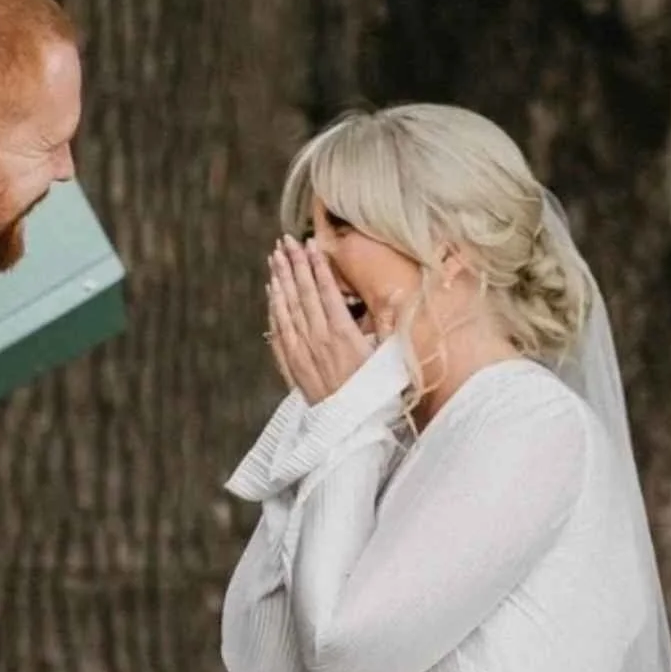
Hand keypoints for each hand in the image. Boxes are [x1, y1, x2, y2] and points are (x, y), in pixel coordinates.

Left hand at [267, 238, 382, 404]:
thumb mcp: (391, 359)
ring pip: (287, 309)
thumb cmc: (376, 395)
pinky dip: (274, 309)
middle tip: (285, 240)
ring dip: (281, 281)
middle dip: (294, 264)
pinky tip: (272, 293)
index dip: (317, 265)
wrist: (350, 431)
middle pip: (302, 294)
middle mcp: (318, 340)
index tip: (310, 244)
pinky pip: (278, 331)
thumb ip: (390, 326)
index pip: (325, 291)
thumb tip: (398, 295)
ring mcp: (301, 353)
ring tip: (276, 257)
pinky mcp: (292, 366)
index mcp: (343, 334)